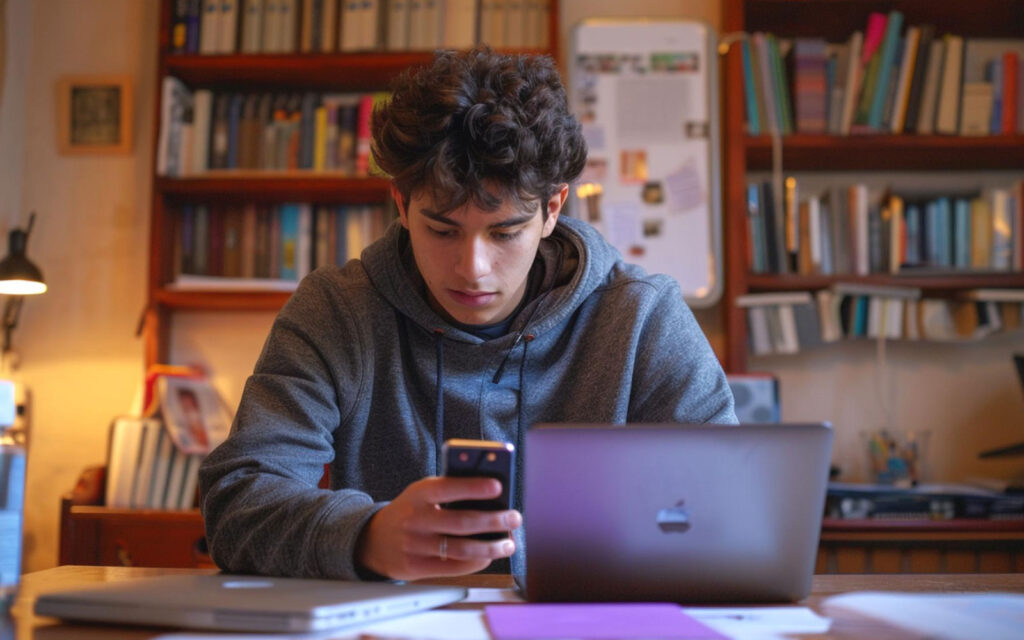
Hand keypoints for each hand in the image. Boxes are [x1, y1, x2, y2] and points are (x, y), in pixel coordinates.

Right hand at [355, 476, 521, 580]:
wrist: (374, 539)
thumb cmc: (411, 510)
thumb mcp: (423, 494)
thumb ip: (450, 492)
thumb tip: (492, 499)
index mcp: (419, 494)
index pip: (449, 488)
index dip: (474, 487)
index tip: (498, 487)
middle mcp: (415, 519)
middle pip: (462, 522)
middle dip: (493, 520)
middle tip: (514, 517)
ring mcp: (415, 545)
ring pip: (461, 549)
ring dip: (491, 547)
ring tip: (508, 543)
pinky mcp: (416, 567)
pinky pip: (454, 567)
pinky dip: (476, 562)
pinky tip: (489, 556)